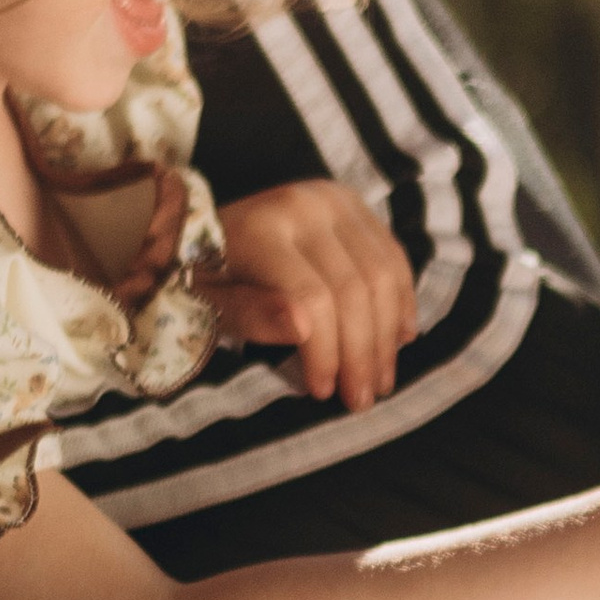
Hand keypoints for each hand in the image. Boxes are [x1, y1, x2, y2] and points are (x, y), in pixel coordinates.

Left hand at [202, 180, 417, 410]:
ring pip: (383, 276)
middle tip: (363, 398)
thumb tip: (302, 329)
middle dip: (363, 353)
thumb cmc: (205, 275)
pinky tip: (399, 338)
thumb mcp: (210, 303)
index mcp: (262, 229)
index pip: (313, 298)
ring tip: (380, 379)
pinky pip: (393, 258)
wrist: (199, 223)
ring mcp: (336, 201)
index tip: (324, 392)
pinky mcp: (355, 206)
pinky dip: (401, 301)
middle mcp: (305, 205)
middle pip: (355, 289)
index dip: (326, 352)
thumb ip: (251, 315)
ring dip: (387, 336)